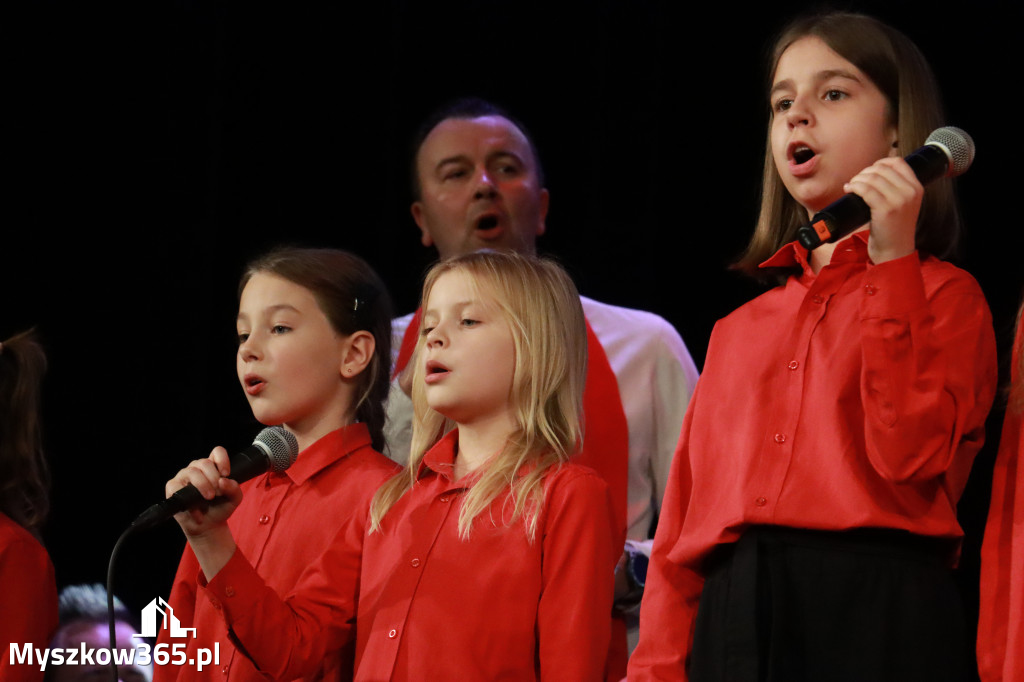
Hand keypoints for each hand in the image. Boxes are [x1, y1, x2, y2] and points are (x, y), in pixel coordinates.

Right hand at [165, 446, 240, 578]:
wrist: (209, 526)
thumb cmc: (220, 507)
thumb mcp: (234, 499)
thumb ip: (234, 488)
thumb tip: (223, 481)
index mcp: (213, 467)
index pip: (217, 452)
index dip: (222, 460)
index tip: (226, 474)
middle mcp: (197, 468)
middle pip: (204, 462)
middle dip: (214, 478)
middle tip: (218, 493)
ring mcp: (184, 476)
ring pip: (192, 472)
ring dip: (203, 485)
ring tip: (209, 498)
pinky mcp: (173, 488)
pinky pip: (178, 488)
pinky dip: (190, 501)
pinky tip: (198, 511)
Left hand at [844, 156, 922, 263]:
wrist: (894, 252)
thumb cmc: (894, 228)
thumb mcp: (903, 204)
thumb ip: (896, 188)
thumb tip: (873, 172)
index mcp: (917, 187)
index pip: (898, 162)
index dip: (880, 163)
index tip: (869, 172)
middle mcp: (910, 191)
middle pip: (882, 169)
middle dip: (865, 172)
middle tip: (856, 182)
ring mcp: (899, 200)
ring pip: (872, 178)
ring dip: (857, 179)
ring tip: (851, 186)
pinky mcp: (885, 209)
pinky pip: (865, 190)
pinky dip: (854, 187)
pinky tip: (849, 190)